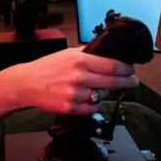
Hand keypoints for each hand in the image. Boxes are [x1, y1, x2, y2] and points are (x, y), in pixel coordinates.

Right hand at [8, 47, 138, 115]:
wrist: (27, 84)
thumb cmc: (46, 68)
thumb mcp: (67, 54)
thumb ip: (86, 53)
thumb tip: (106, 52)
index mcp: (79, 61)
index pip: (111, 65)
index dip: (125, 69)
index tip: (131, 70)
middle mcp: (79, 77)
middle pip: (112, 82)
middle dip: (127, 81)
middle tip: (133, 81)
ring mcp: (75, 94)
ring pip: (102, 96)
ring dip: (106, 93)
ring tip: (101, 88)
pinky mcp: (70, 108)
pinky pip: (92, 107)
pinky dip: (94, 103)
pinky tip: (90, 97)